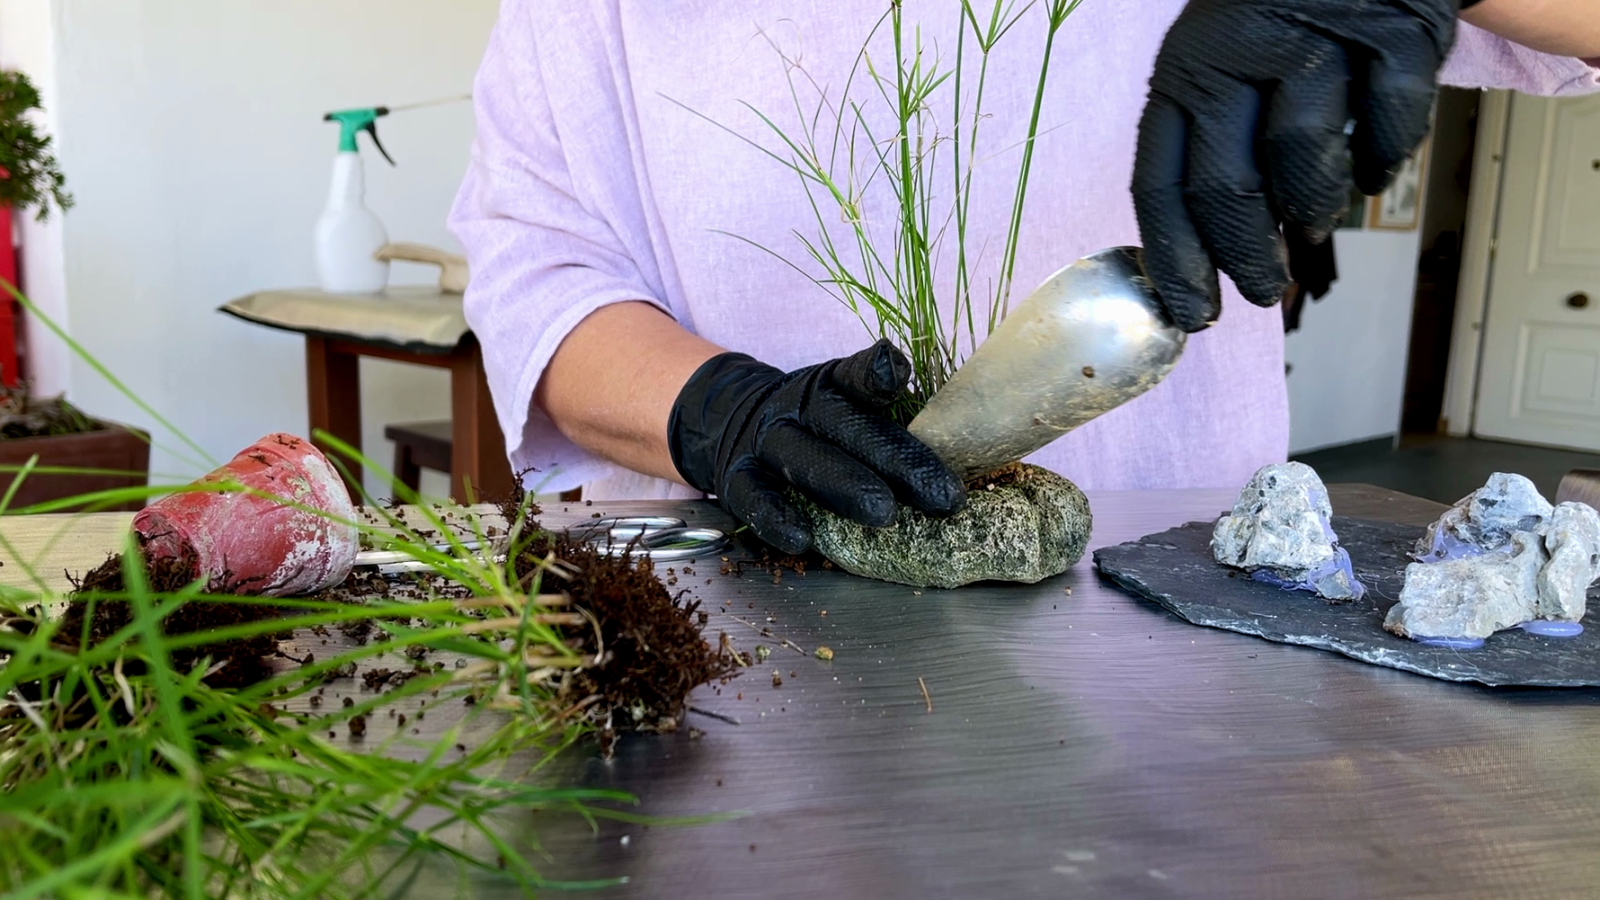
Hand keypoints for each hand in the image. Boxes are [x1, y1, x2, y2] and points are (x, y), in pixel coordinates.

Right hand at [668, 339, 966, 553]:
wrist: (731, 421)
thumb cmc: (814, 425)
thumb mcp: (846, 406)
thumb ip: (891, 421)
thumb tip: (956, 438)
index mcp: (830, 386)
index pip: (856, 376)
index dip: (876, 374)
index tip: (896, 375)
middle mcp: (796, 408)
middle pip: (845, 428)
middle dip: (894, 461)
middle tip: (939, 495)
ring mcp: (765, 442)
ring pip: (802, 460)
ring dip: (843, 487)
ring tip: (883, 515)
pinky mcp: (736, 477)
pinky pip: (754, 497)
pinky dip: (776, 517)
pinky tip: (803, 539)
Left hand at [1132, 0, 1473, 331]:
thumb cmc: (1281, 20)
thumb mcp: (1225, 69)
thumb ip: (1217, 150)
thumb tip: (1218, 255)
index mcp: (1183, 72)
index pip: (1160, 184)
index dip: (1175, 261)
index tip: (1192, 312)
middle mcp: (1233, 51)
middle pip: (1225, 187)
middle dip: (1244, 257)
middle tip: (1260, 290)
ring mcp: (1312, 37)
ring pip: (1301, 159)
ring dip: (1312, 209)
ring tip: (1316, 223)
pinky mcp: (1390, 29)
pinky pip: (1387, 123)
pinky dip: (1382, 163)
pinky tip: (1373, 174)